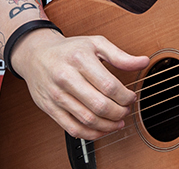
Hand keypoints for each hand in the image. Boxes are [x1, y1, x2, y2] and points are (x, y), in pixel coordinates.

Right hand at [9, 28, 149, 139]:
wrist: (35, 54)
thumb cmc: (68, 49)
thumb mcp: (95, 43)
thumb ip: (120, 55)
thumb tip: (142, 62)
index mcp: (79, 59)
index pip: (108, 85)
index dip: (125, 96)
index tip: (130, 97)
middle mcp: (66, 78)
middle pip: (99, 105)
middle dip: (119, 112)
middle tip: (125, 110)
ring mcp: (56, 95)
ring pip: (87, 120)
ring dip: (108, 125)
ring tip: (117, 121)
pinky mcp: (50, 108)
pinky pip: (72, 129)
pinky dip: (91, 134)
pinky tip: (101, 129)